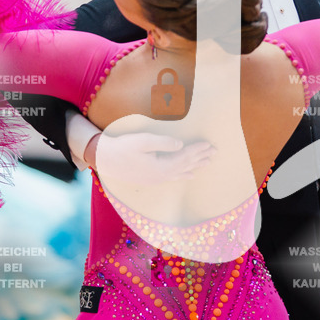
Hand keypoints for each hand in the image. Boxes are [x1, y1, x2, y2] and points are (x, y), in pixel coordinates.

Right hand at [93, 130, 214, 184]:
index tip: (209, 143)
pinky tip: (189, 175)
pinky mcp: (151, 179)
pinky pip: (174, 177)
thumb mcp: (143, 141)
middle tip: (215, 152)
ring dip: (195, 166)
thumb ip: (163, 142)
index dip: (197, 150)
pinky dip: (184, 175)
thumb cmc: (123, 147)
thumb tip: (180, 144)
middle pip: (186, 166)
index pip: (185, 157)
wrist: (105, 159)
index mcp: (161, 167)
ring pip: (181, 172)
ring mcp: (156, 179)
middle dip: (201, 158)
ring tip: (207, 162)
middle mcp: (161, 176)